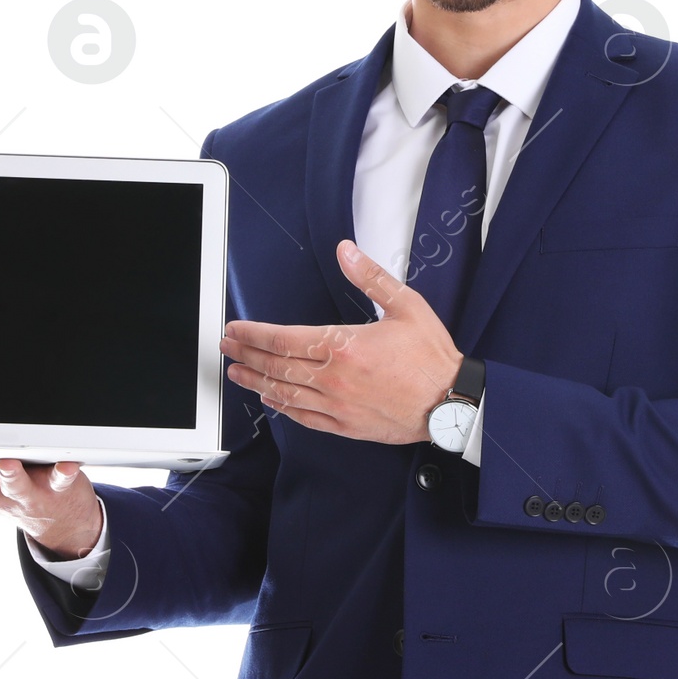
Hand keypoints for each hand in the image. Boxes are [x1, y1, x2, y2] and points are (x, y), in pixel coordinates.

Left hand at [219, 239, 461, 444]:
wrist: (451, 403)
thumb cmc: (431, 357)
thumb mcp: (406, 306)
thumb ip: (371, 277)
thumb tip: (346, 252)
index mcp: (343, 347)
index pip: (284, 339)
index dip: (254, 333)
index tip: (236, 328)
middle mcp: (333, 379)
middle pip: (276, 366)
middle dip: (246, 354)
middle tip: (226, 347)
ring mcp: (337, 406)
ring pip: (284, 394)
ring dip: (255, 382)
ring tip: (236, 373)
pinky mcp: (345, 426)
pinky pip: (305, 418)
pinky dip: (283, 408)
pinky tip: (271, 400)